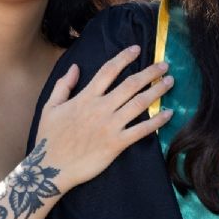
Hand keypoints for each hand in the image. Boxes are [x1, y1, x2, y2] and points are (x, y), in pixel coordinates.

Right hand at [36, 45, 173, 188]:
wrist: (50, 169)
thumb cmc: (49, 138)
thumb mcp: (50, 107)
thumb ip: (63, 85)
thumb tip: (75, 67)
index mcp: (85, 98)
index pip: (108, 71)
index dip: (124, 58)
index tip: (137, 49)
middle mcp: (101, 108)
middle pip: (130, 85)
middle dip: (150, 73)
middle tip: (165, 65)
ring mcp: (110, 126)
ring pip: (139, 103)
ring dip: (157, 91)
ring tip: (170, 82)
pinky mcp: (116, 144)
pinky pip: (141, 130)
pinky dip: (157, 121)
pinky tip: (169, 113)